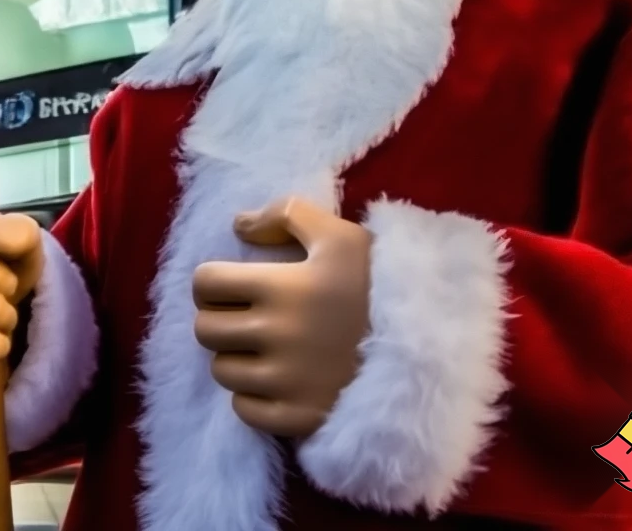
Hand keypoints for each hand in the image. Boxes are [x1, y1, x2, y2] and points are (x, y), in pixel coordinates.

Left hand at [193, 197, 371, 438]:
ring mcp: (284, 381)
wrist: (426, 342)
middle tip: (245, 313)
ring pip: (221, 370)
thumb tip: (239, 224)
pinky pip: (243, 410)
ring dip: (235, 356)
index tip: (231, 283)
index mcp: (279, 286)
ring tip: (264, 345)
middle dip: (219, 317)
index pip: (205, 283)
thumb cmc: (376, 281)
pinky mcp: (297, 417)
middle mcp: (274, 335)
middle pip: (205, 329)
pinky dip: (252, 395)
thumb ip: (286, 213)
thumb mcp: (339, 233)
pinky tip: (277, 377)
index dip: (212, 280)